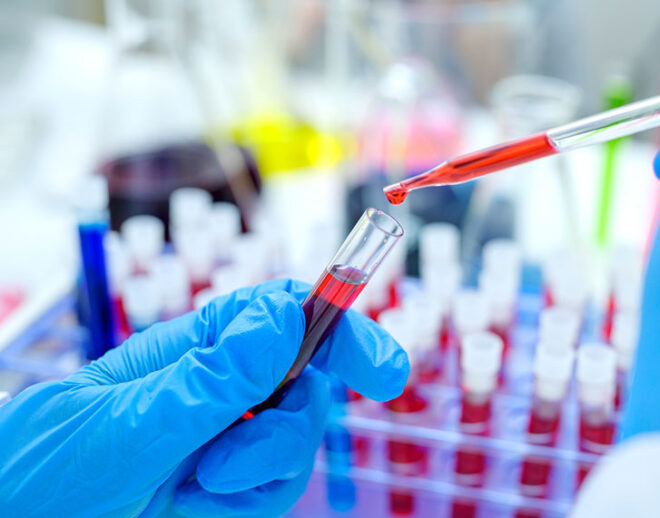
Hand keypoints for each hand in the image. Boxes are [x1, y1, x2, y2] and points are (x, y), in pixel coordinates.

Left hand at [0, 279, 407, 516]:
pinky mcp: (230, 488)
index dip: (340, 328)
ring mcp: (228, 439)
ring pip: (297, 444)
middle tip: (231, 460)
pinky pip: (275, 491)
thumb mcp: (127, 421)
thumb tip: (284, 317)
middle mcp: (220, 389)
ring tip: (199, 487)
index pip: (283, 318)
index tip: (383, 370)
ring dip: (260, 472)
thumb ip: (211, 376)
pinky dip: (247, 504)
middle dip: (289, 427)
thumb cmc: (47, 471)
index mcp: (194, 348)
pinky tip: (197, 507)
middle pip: (308, 387)